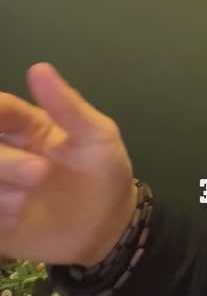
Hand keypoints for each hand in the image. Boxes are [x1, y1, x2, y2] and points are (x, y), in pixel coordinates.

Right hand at [0, 64, 137, 266]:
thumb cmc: (104, 172)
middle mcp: (4, 150)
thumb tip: (39, 68)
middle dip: (5, 162)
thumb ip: (68, 106)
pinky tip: (15, 222)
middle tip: (40, 173)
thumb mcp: (97, 136)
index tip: (9, 129)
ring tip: (25, 205)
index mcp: (24, 124)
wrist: (107, 227)